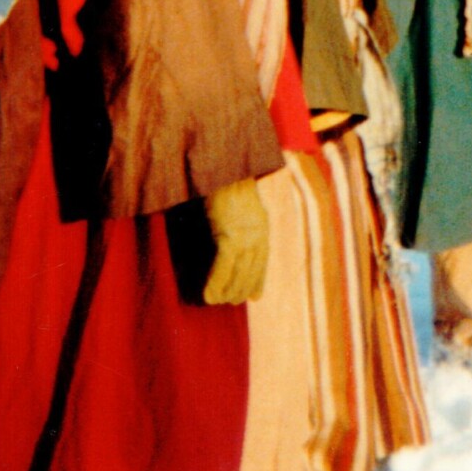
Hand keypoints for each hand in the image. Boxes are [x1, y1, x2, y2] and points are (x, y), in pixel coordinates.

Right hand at [202, 178, 271, 304]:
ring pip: (238, 274)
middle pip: (251, 272)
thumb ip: (244, 224)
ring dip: (226, 291)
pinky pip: (223, 268)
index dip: (258, 281)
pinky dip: (215, 283)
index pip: (263, 262)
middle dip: (240, 290)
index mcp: (263, 227)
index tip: (254, 296)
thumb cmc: (227, 184)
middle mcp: (258, 235)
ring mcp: (246, 237)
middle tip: (228, 301)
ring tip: (216, 301)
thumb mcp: (243, 207)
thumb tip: (235, 241)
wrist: (225, 169)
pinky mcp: (230, 237)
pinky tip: (208, 295)